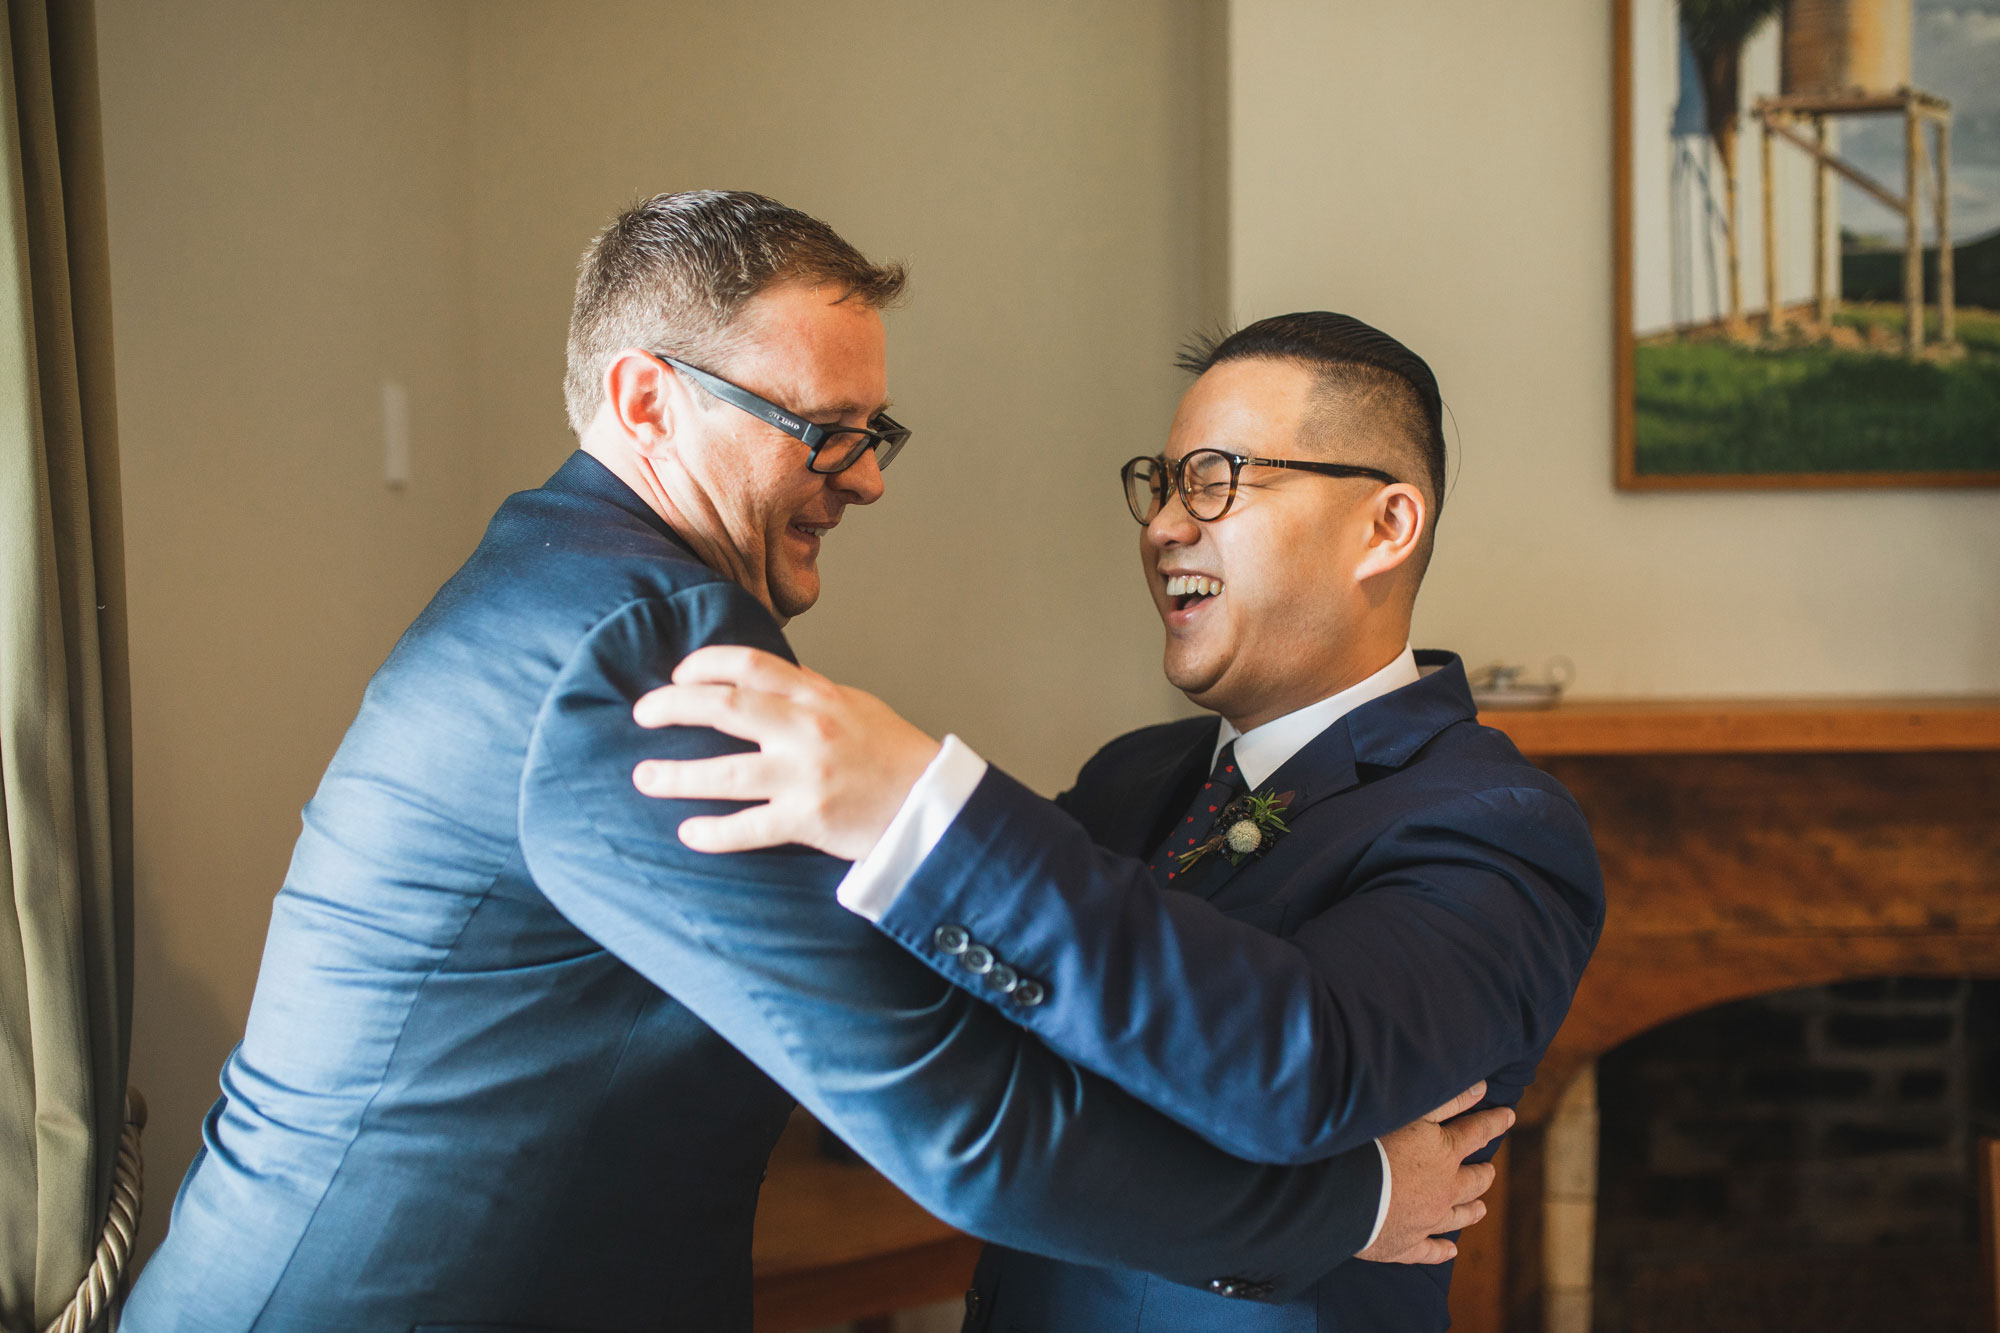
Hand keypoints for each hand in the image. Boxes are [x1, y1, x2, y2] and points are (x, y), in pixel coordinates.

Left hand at [630, 646, 940, 860]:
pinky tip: (688, 833)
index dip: (703, 664)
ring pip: (724, 773)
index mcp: (817, 696)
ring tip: (643, 777)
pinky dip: (712, 832)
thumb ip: (805, 690)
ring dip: (674, 776)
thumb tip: (757, 676)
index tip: (677, 675)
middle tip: (641, 714)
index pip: (748, 664)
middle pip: (723, 708)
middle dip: (671, 707)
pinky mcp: (809, 821)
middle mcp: (807, 730)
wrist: (935, 805)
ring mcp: (806, 776)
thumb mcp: (852, 705)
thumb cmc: (892, 754)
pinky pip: (748, 828)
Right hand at [1356, 1081, 1512, 1264]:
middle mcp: (1444, 1190)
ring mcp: (1427, 1221)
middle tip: (1489, 1170)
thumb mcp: (1413, 1113)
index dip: (1494, 1123)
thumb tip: (1481, 1089)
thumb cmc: (1375, 1145)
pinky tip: (1450, 1251)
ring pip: (1458, 1217)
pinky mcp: (1405, 1245)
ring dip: (1471, 1211)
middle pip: (1473, 1182)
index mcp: (1445, 1154)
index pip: (1477, 1133)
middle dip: (1484, 1174)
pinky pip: (1429, 1251)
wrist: (1346, 1194)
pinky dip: (1441, 1251)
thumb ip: (1448, 1101)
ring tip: (1481, 1208)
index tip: (1508, 1117)